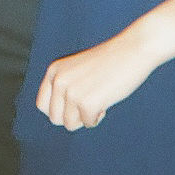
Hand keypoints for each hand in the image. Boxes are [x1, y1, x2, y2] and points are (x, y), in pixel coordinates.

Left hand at [36, 22, 157, 130]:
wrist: (132, 50)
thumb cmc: (108, 61)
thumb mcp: (76, 70)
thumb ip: (64, 87)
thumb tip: (58, 116)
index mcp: (54, 71)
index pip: (42, 105)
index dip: (59, 110)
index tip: (74, 105)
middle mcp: (59, 81)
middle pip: (55, 118)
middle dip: (72, 116)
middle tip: (88, 102)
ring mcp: (72, 92)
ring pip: (70, 124)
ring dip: (85, 117)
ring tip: (97, 98)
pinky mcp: (87, 103)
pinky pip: (88, 123)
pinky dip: (98, 117)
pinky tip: (106, 99)